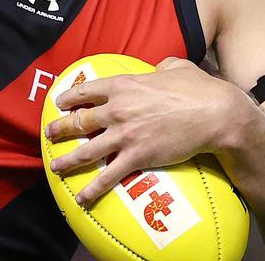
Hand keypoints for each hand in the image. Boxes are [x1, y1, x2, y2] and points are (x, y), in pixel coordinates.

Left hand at [44, 57, 251, 205]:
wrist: (215, 115)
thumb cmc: (198, 89)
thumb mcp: (176, 67)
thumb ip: (162, 66)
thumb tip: (160, 68)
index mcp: (123, 85)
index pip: (86, 91)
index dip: (69, 98)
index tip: (59, 103)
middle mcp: (117, 109)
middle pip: (78, 121)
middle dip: (60, 129)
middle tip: (50, 134)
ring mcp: (124, 134)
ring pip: (85, 150)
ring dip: (67, 160)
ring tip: (55, 167)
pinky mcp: (137, 157)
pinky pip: (108, 176)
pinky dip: (92, 189)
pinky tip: (82, 198)